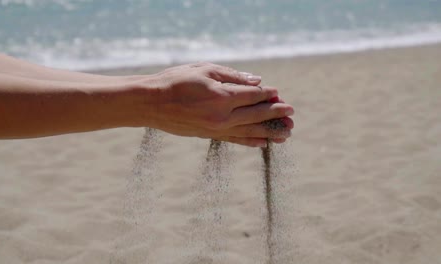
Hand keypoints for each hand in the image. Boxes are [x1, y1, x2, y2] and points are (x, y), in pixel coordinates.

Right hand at [142, 62, 293, 146]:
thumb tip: (257, 81)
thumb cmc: (176, 81)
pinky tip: (263, 143)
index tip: (278, 93)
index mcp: (222, 97)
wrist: (151, 103)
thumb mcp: (205, 70)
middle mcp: (222, 116)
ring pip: (249, 131)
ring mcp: (216, 129)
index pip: (253, 96)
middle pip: (256, 115)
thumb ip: (233, 76)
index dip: (268, 94)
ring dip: (269, 132)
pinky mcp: (209, 136)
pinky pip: (235, 140)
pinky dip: (250, 141)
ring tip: (286, 134)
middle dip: (276, 114)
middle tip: (292, 114)